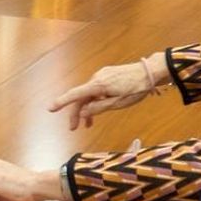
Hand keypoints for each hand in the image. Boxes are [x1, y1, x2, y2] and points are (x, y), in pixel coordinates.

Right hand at [47, 52, 166, 129]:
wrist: (150, 72)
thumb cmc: (136, 89)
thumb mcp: (118, 103)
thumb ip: (99, 108)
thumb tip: (83, 112)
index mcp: (98, 85)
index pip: (75, 95)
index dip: (62, 102)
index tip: (50, 108)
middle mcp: (96, 78)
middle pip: (81, 97)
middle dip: (76, 113)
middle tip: (74, 128)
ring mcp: (102, 76)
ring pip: (89, 94)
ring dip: (87, 108)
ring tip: (88, 124)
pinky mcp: (108, 75)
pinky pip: (96, 89)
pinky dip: (94, 100)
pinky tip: (98, 109)